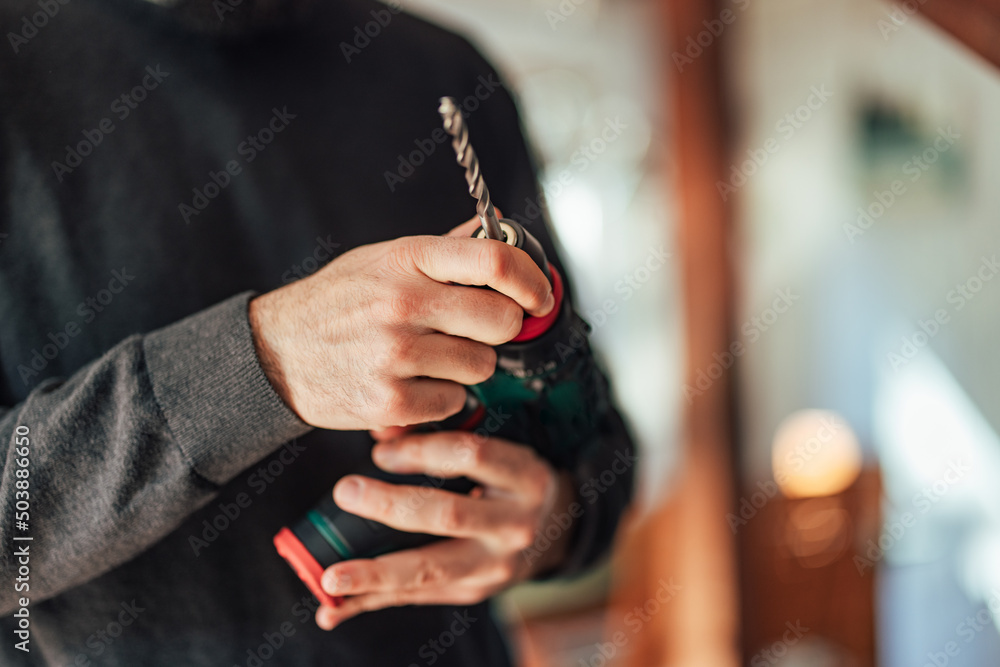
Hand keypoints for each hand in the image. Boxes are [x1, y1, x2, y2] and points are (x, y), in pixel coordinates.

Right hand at [248, 217, 553, 429]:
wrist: (274, 353)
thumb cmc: (336, 302)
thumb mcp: (383, 260)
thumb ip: (445, 248)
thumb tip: (498, 221)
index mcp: (409, 258)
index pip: (496, 261)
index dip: (533, 281)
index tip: (540, 297)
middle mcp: (405, 302)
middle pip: (502, 321)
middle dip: (499, 330)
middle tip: (475, 332)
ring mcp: (397, 353)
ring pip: (482, 365)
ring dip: (467, 366)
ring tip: (430, 359)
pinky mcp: (390, 400)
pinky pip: (454, 401)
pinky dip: (441, 398)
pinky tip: (412, 384)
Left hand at [312, 430, 575, 629]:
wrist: (556, 530)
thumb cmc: (511, 480)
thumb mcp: (495, 453)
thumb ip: (440, 440)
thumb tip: (378, 433)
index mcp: (525, 477)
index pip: (472, 456)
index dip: (423, 450)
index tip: (381, 450)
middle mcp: (515, 524)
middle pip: (449, 514)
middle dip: (392, 505)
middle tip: (346, 491)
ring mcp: (496, 565)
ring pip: (431, 569)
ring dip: (376, 574)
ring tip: (330, 578)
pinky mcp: (474, 592)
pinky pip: (417, 597)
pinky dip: (371, 602)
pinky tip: (332, 609)